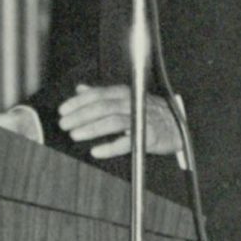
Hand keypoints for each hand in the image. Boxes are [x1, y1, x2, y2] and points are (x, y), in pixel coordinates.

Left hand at [58, 83, 182, 159]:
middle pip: (103, 106)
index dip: (79, 101)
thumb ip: (102, 94)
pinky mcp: (150, 136)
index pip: (99, 94)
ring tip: (75, 134)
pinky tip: (96, 151)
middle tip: (64, 124)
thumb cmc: (149, 112)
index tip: (63, 110)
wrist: (178, 125)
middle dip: (80, 115)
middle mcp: (132, 102)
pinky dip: (110, 147)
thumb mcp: (125, 98)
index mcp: (125, 93)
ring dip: (91, 128)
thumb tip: (80, 88)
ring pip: (113, 121)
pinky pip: (127, 142)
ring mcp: (142, 118)